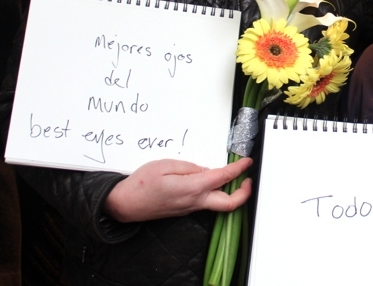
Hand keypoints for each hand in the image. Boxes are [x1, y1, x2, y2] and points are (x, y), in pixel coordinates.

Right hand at [104, 157, 252, 222]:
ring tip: (231, 176)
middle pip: (228, 204)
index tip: (246, 162)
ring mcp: (189, 208)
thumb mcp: (165, 165)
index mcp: (191, 188)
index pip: (223, 178)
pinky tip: (211, 182)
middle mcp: (194, 202)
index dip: (238, 170)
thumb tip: (207, 170)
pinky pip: (205, 203)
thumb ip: (190, 167)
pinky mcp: (184, 210)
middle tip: (247, 179)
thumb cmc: (141, 184)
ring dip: (229, 192)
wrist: (125, 204)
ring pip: (218, 204)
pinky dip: (214, 193)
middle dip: (243, 193)